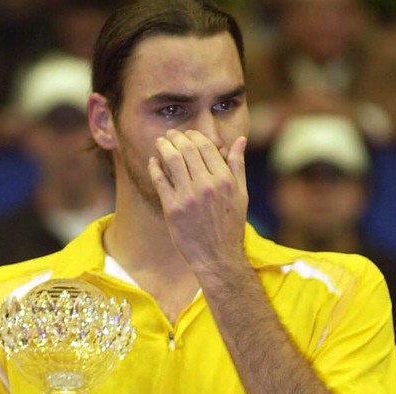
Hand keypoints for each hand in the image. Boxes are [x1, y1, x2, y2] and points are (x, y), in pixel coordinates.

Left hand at [148, 129, 247, 272]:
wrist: (217, 257)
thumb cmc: (231, 227)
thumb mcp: (241, 195)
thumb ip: (239, 165)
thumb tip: (240, 139)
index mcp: (225, 180)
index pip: (207, 147)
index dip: (195, 136)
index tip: (188, 134)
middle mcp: (207, 185)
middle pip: (188, 149)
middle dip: (177, 137)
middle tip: (170, 134)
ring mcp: (188, 196)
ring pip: (172, 160)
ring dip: (164, 147)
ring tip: (160, 142)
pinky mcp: (172, 208)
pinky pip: (160, 179)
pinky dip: (154, 166)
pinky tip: (153, 161)